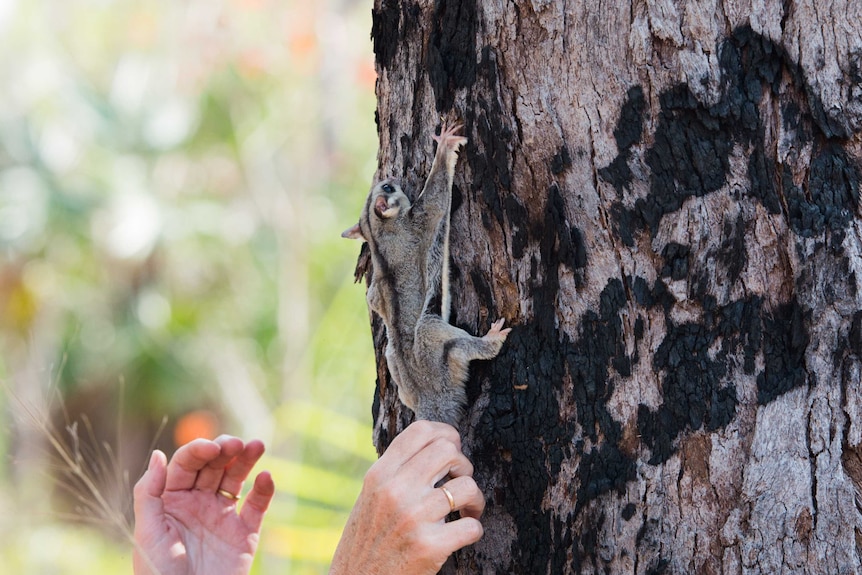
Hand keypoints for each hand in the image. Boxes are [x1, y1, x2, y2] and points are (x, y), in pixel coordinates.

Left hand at [133, 436, 274, 574]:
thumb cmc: (159, 574)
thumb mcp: (148, 532)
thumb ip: (149, 492)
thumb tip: (158, 453)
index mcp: (172, 499)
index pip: (187, 464)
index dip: (199, 450)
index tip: (212, 449)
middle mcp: (198, 502)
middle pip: (214, 466)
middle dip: (225, 450)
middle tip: (237, 444)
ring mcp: (223, 516)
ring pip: (237, 478)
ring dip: (247, 460)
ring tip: (257, 445)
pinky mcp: (244, 533)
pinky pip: (257, 506)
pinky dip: (264, 490)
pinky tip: (266, 477)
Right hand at [329, 421, 484, 574]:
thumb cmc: (366, 543)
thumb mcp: (369, 498)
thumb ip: (394, 472)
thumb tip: (433, 447)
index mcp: (379, 475)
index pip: (421, 431)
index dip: (446, 434)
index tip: (453, 450)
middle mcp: (395, 491)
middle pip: (448, 451)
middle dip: (463, 466)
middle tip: (459, 483)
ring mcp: (413, 518)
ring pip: (467, 487)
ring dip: (475, 499)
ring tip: (467, 510)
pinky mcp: (430, 547)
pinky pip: (472, 526)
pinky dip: (474, 530)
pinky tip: (462, 535)